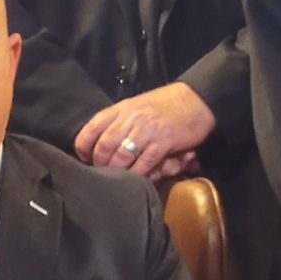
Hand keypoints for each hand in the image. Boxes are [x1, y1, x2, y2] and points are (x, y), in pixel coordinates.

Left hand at [75, 82, 215, 179]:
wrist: (197, 99)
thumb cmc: (165, 105)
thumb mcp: (137, 106)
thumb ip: (119, 121)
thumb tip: (99, 143)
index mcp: (121, 108)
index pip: (91, 128)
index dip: (83, 147)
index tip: (85, 159)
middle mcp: (131, 118)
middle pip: (104, 146)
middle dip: (100, 164)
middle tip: (102, 174)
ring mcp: (147, 130)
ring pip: (121, 157)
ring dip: (117, 172)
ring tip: (118, 180)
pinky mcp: (163, 142)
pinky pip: (144, 163)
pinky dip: (138, 175)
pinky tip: (138, 180)